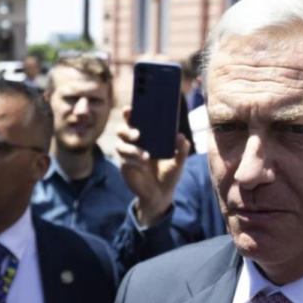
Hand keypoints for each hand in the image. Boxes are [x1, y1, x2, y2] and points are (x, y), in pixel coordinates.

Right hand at [116, 106, 190, 225]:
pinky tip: (143, 167)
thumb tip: (180, 136)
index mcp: (146, 136)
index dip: (129, 113)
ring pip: (120, 146)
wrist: (162, 193)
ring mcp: (128, 155)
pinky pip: (125, 161)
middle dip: (127, 130)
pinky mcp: (126, 168)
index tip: (130, 109)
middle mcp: (134, 143)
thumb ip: (182, 149)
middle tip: (138, 134)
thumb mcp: (179, 161)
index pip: (134, 120)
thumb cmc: (169, 172)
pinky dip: (134, 162)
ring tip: (146, 156)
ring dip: (132, 150)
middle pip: (121, 130)